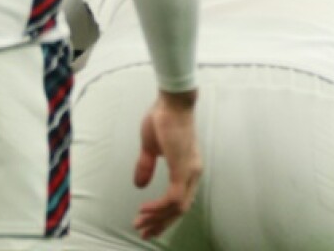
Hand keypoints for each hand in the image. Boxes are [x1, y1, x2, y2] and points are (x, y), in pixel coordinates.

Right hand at [133, 89, 201, 238]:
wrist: (172, 101)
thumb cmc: (163, 119)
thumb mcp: (150, 148)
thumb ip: (146, 166)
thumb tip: (139, 184)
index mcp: (188, 168)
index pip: (180, 200)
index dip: (164, 215)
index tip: (146, 223)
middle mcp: (194, 172)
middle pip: (181, 209)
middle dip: (160, 224)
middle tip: (143, 232)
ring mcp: (191, 171)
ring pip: (178, 208)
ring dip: (157, 218)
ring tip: (139, 223)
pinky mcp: (184, 168)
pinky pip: (173, 198)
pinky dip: (158, 208)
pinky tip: (144, 210)